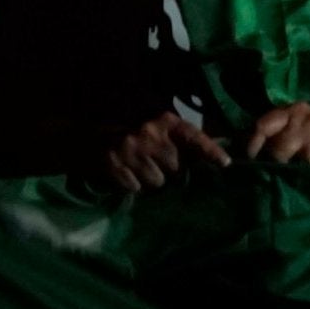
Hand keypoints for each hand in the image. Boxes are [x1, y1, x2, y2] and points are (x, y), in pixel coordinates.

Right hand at [103, 111, 230, 192]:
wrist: (83, 138)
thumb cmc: (126, 133)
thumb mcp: (155, 129)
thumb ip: (179, 140)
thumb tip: (206, 158)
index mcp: (164, 121)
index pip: (194, 137)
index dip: (211, 151)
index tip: (226, 163)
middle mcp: (150, 133)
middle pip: (177, 167)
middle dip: (169, 171)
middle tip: (154, 163)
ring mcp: (131, 148)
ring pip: (158, 182)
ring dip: (150, 180)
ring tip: (137, 168)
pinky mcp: (115, 165)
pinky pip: (136, 187)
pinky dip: (132, 185)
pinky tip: (124, 173)